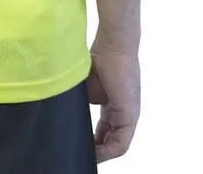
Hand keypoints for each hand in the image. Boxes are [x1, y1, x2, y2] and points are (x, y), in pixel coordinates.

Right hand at [87, 44, 140, 161]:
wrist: (113, 44)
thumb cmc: (99, 58)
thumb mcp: (87, 87)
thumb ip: (83, 104)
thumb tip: (72, 118)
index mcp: (113, 106)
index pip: (104, 132)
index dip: (91, 142)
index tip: (78, 144)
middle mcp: (123, 113)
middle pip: (110, 142)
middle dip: (95, 151)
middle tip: (79, 154)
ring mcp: (129, 115)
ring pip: (116, 146)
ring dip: (101, 154)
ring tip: (86, 156)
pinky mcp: (130, 115)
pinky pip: (121, 143)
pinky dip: (107, 152)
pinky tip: (94, 152)